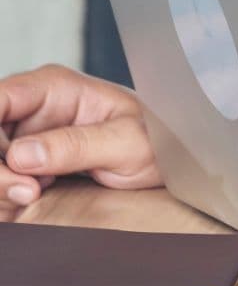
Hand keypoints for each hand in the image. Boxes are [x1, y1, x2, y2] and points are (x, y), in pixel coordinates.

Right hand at [0, 65, 161, 215]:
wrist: (172, 161)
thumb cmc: (158, 141)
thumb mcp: (126, 143)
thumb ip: (76, 146)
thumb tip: (20, 155)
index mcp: (54, 87)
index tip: (8, 163)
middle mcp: (33, 107)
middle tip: (27, 191)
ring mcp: (28, 134)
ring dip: (3, 183)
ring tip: (34, 194)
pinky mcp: (29, 161)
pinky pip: (6, 176)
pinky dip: (9, 192)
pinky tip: (33, 198)